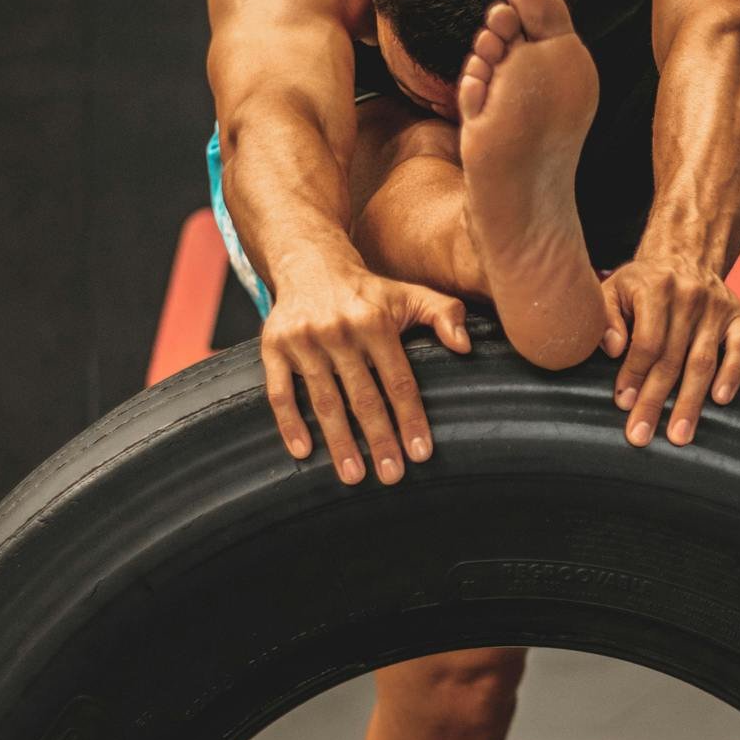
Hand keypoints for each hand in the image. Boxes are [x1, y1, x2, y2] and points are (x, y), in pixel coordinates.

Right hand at [261, 250, 470, 485]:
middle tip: (391, 476)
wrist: (310, 264)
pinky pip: (280, 392)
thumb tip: (465, 346)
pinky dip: (289, 424)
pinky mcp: (273, 348)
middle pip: (363, 397)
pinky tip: (304, 452)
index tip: (420, 452)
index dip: (410, 418)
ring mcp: (303, 341)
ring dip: (339, 442)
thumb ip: (444, 315)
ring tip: (353, 476)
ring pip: (324, 401)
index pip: (398, 380)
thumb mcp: (410, 293)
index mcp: (375, 322)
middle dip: (379, 440)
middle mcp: (339, 331)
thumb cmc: (367, 291)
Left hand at [599, 255, 739, 446]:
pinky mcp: (738, 316)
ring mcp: (716, 309)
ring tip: (679, 434)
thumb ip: (606, 317)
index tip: (623, 403)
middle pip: (672, 359)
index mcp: (656, 288)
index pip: (646, 342)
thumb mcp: (614, 288)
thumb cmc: (643, 282)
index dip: (634, 375)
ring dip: (691, 402)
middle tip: (642, 435)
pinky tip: (720, 400)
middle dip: (655, 401)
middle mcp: (689, 298)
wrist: (685, 255)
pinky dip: (732, 375)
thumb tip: (613, 349)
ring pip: (703, 362)